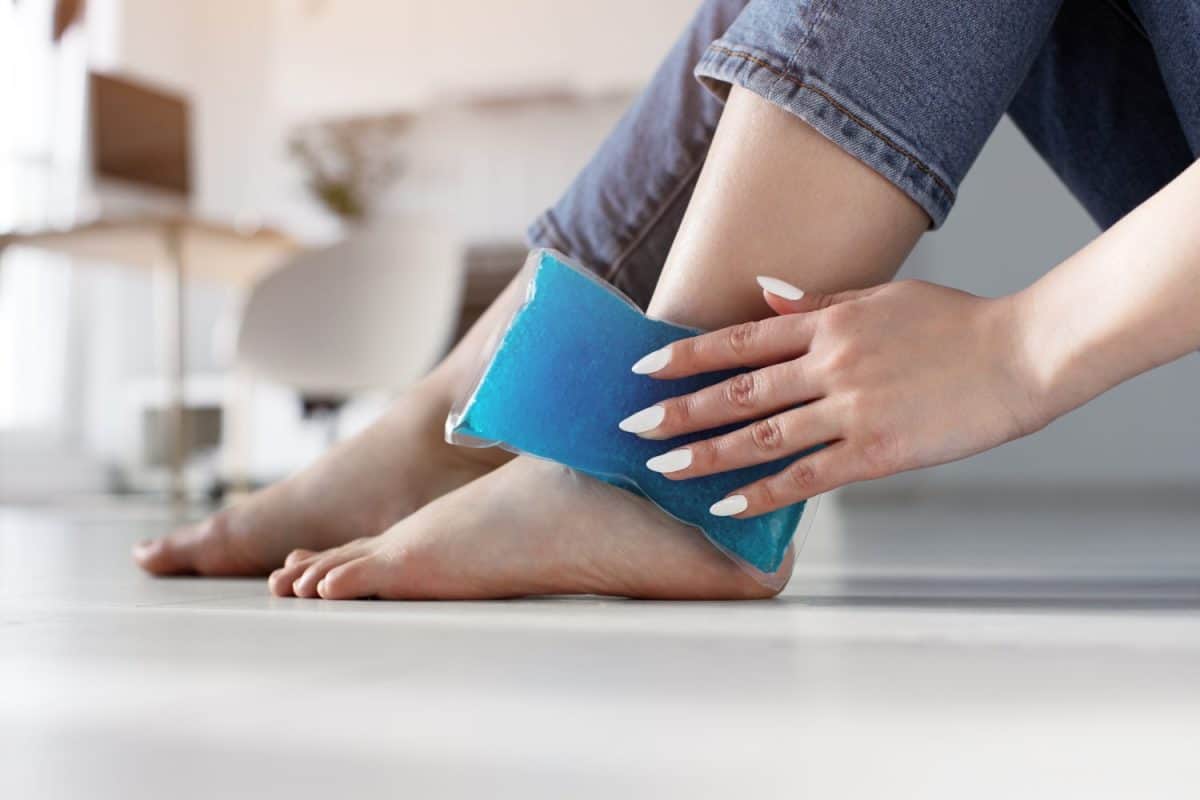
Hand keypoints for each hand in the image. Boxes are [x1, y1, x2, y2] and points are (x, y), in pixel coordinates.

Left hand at [620, 277, 1044, 516]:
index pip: (738, 340)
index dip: (686, 355)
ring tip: (662, 466)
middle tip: (633, 425)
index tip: (643, 368)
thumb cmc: (954, 323)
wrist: (1021, 355)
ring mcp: (851, 410)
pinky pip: (807, 478)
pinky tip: (726, 504)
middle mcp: (830, 365)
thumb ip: (816, 303)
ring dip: (706, 453)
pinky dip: (763, 492)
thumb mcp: (880, 296)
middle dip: (680, 409)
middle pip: (738, 390)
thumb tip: (759, 296)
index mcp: (828, 324)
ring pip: (762, 436)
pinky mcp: (876, 453)